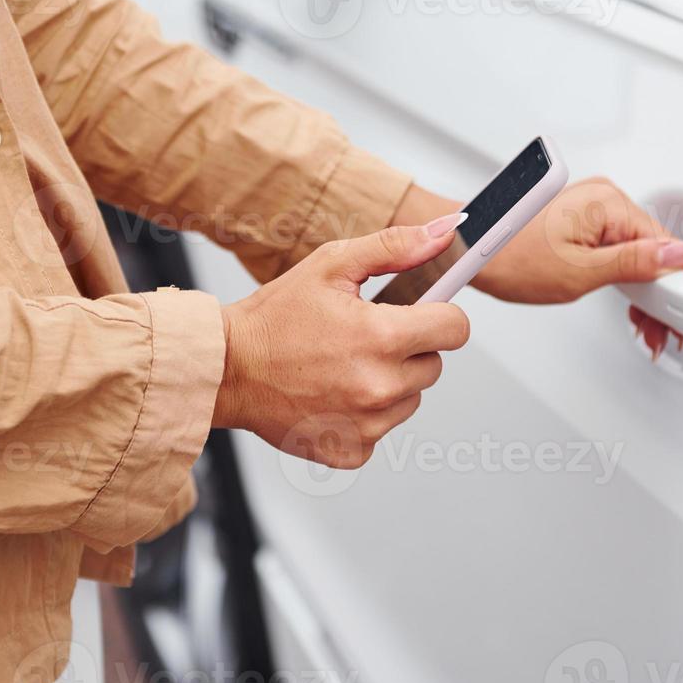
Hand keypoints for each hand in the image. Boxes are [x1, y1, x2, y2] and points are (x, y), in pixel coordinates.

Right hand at [212, 214, 471, 467]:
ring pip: (410, 399)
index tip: (419, 313)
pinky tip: (333, 393)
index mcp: (382, 337)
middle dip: (409, 349)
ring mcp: (367, 425)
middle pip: (433, 365)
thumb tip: (443, 232)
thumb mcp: (331, 265)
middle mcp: (380, 387)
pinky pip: (381, 428)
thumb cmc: (274, 317)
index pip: (456, 328)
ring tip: (344, 365)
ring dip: (389, 382)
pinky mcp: (351, 450)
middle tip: (364, 337)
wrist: (226, 369)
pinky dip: (365, 414)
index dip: (439, 315)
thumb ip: (394, 247)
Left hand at [393, 179, 682, 358]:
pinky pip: (617, 245)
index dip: (673, 289)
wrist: (471, 251)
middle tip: (655, 332)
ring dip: (642, 287)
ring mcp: (594, 206)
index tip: (673, 320)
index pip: (664, 246)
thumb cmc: (511, 259)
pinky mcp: (583, 217)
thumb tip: (681, 253)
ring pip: (637, 250)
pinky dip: (622, 273)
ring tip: (641, 323)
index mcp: (609, 202)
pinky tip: (624, 299)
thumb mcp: (581, 273)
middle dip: (658, 293)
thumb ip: (636, 263)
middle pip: (653, 249)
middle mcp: (604, 196)